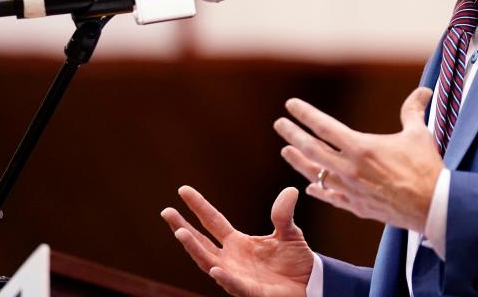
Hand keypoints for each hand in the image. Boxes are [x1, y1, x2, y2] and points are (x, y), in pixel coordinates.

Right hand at [161, 185, 313, 296]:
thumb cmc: (294, 259)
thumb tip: (290, 190)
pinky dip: (224, 278)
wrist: (310, 284)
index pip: (212, 221)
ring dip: (195, 249)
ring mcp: (237, 275)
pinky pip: (235, 285)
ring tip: (181, 233)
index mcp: (237, 242)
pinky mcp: (251, 292)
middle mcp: (231, 258)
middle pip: (201, 242)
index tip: (183, 190)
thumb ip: (283, 214)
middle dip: (183, 228)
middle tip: (166, 212)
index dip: (198, 206)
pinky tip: (215, 269)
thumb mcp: (289, 232)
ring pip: (210, 263)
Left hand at [274, 87, 442, 231]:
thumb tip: (423, 90)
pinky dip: (318, 190)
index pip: (324, 127)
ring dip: (299, 162)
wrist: (433, 208)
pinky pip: (330, 197)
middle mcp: (350, 169)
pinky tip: (310, 187)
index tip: (290, 105)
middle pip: (312, 150)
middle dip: (292, 135)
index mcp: (361, 148)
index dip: (305, 114)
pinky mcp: (357, 207)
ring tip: (286, 152)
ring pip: (316, 175)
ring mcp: (351, 190)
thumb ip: (413, 110)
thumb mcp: (418, 134)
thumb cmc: (426, 168)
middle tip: (279, 125)